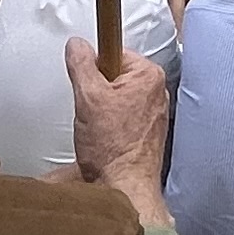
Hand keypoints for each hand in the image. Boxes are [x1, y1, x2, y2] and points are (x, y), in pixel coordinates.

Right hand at [67, 37, 171, 226]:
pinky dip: (110, 126)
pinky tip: (104, 140)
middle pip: (114, 76)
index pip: (112, 52)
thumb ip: (80, 64)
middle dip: (97, 92)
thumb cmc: (113, 150)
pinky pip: (122, 118)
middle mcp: (157, 92)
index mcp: (148, 75)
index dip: (93, 68)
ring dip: (102, 111)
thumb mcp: (88, 98)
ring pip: (116, 99)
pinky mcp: (147, 132)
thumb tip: (76, 45)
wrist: (124, 189)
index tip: (87, 83)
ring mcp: (153, 113)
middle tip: (91, 111)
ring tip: (98, 129)